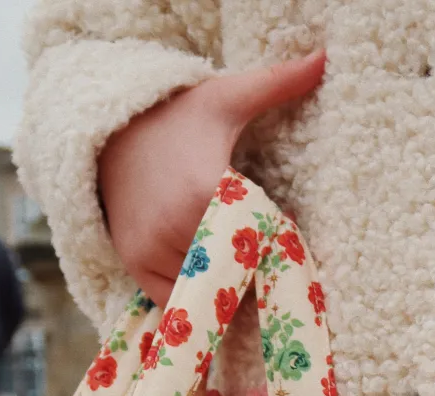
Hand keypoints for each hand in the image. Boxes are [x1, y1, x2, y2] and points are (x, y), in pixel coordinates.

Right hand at [99, 51, 325, 305]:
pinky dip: (194, 291)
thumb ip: (277, 83)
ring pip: (206, 287)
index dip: (277, 246)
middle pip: (235, 270)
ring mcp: (152, 249)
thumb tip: (323, 59)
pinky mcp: (135, 264)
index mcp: (206, 192)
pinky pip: (176, 298)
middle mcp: (176, 227)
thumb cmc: (177, 116)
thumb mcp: (227, 98)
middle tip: (261, 254)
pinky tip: (203, 268)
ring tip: (229, 256)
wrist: (111, 129)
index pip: (259, 244)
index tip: (284, 235)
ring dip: (224, 282)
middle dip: (253, 267)